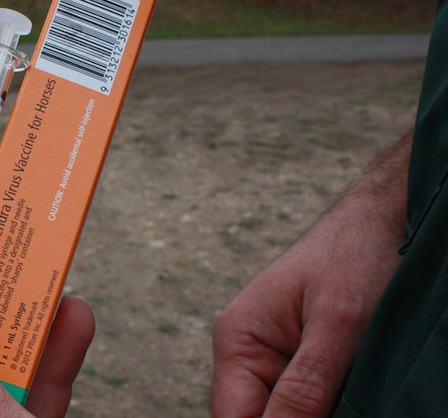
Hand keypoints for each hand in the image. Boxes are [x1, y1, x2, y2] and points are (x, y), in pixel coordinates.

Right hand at [212, 132, 410, 416]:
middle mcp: (246, 353)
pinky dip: (328, 406)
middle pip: (258, 417)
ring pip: (285, 414)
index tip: (317, 416)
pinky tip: (351, 392)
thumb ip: (304, 388)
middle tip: (342, 400)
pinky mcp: (301, 362)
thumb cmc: (355, 257)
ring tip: (348, 385)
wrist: (382, 222)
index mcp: (238, 339)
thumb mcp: (337, 327)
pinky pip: (306, 402)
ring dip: (316, 412)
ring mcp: (273, 358)